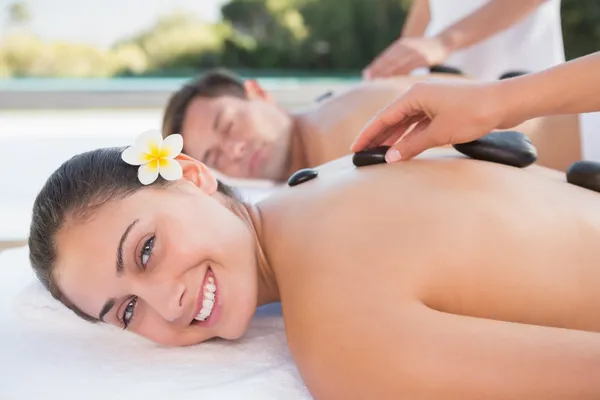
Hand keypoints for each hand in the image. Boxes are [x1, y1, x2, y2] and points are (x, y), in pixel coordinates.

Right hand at [351, 80, 520, 161]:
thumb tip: (390, 158)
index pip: (383, 117)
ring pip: (405, 122)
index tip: (354, 148)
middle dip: (377, 137)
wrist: (506, 103)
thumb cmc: (474, 113)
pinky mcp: (443, 110)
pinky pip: (419, 124)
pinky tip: (404, 148)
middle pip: (391, 119)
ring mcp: (432, 102)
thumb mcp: (439, 133)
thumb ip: (412, 145)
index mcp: (415, 95)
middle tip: (363, 153)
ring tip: (380, 154)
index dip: (367, 134)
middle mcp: (420, 96)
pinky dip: (410, 136)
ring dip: (393, 138)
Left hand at [363, 37, 449, 79]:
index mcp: (400, 45)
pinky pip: (411, 66)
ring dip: (387, 73)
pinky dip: (402, 73)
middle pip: (389, 60)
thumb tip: (375, 73)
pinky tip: (396, 81)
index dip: (374, 66)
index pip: (384, 57)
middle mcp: (406, 47)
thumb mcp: (408, 51)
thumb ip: (395, 60)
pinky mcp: (424, 57)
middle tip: (369, 81)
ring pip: (398, 63)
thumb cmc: (423, 51)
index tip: (365, 77)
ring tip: (379, 83)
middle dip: (378, 70)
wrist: (443, 42)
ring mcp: (415, 51)